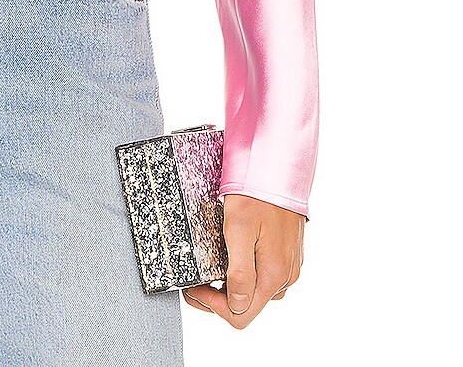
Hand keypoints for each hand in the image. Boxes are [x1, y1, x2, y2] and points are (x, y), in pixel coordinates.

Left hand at [181, 193, 303, 328]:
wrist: (278, 165)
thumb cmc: (257, 193)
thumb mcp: (239, 230)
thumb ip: (239, 273)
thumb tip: (237, 306)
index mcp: (274, 274)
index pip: (240, 315)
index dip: (212, 306)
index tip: (193, 287)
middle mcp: (285, 275)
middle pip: (248, 305)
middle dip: (218, 297)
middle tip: (196, 279)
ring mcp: (288, 264)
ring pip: (256, 291)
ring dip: (231, 285)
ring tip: (211, 267)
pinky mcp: (287, 252)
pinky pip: (264, 273)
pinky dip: (245, 271)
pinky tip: (231, 254)